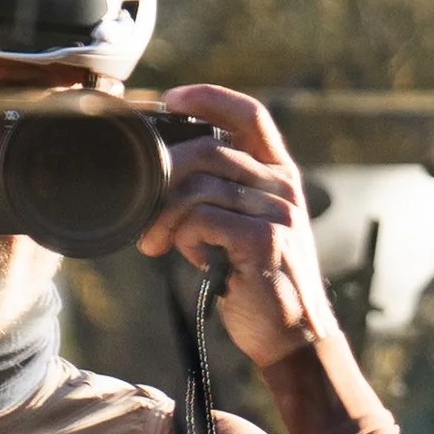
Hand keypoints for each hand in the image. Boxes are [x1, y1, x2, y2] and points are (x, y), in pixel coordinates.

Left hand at [138, 84, 341, 370]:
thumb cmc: (257, 281)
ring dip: (164, 217)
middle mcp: (281, 186)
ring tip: (155, 244)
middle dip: (163, 178)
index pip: (249, 116)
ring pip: (198, 188)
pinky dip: (184, 239)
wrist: (291, 334)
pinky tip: (191, 258)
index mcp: (278, 176)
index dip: (210, 99)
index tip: (170, 98)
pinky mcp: (262, 238)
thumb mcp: (242, 228)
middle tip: (142, 215)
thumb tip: (162, 180)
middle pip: (208, 152)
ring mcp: (276, 210)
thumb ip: (218, 198)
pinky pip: (201, 220)